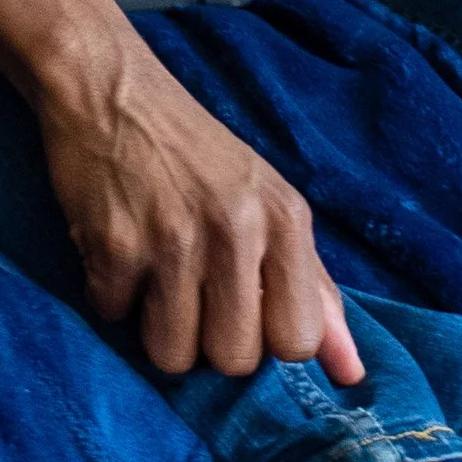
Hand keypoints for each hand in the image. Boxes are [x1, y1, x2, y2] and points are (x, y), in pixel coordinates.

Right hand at [39, 42, 362, 379]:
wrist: (110, 87)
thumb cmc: (196, 153)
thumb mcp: (269, 202)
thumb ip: (313, 287)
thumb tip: (352, 373)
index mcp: (286, 219)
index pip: (296, 341)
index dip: (264, 339)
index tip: (242, 306)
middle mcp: (237, 228)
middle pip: (233, 359)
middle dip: (207, 342)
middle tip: (191, 292)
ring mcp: (173, 238)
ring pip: (172, 355)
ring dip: (156, 328)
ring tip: (153, 277)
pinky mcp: (113, 243)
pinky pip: (113, 317)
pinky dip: (110, 294)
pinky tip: (118, 250)